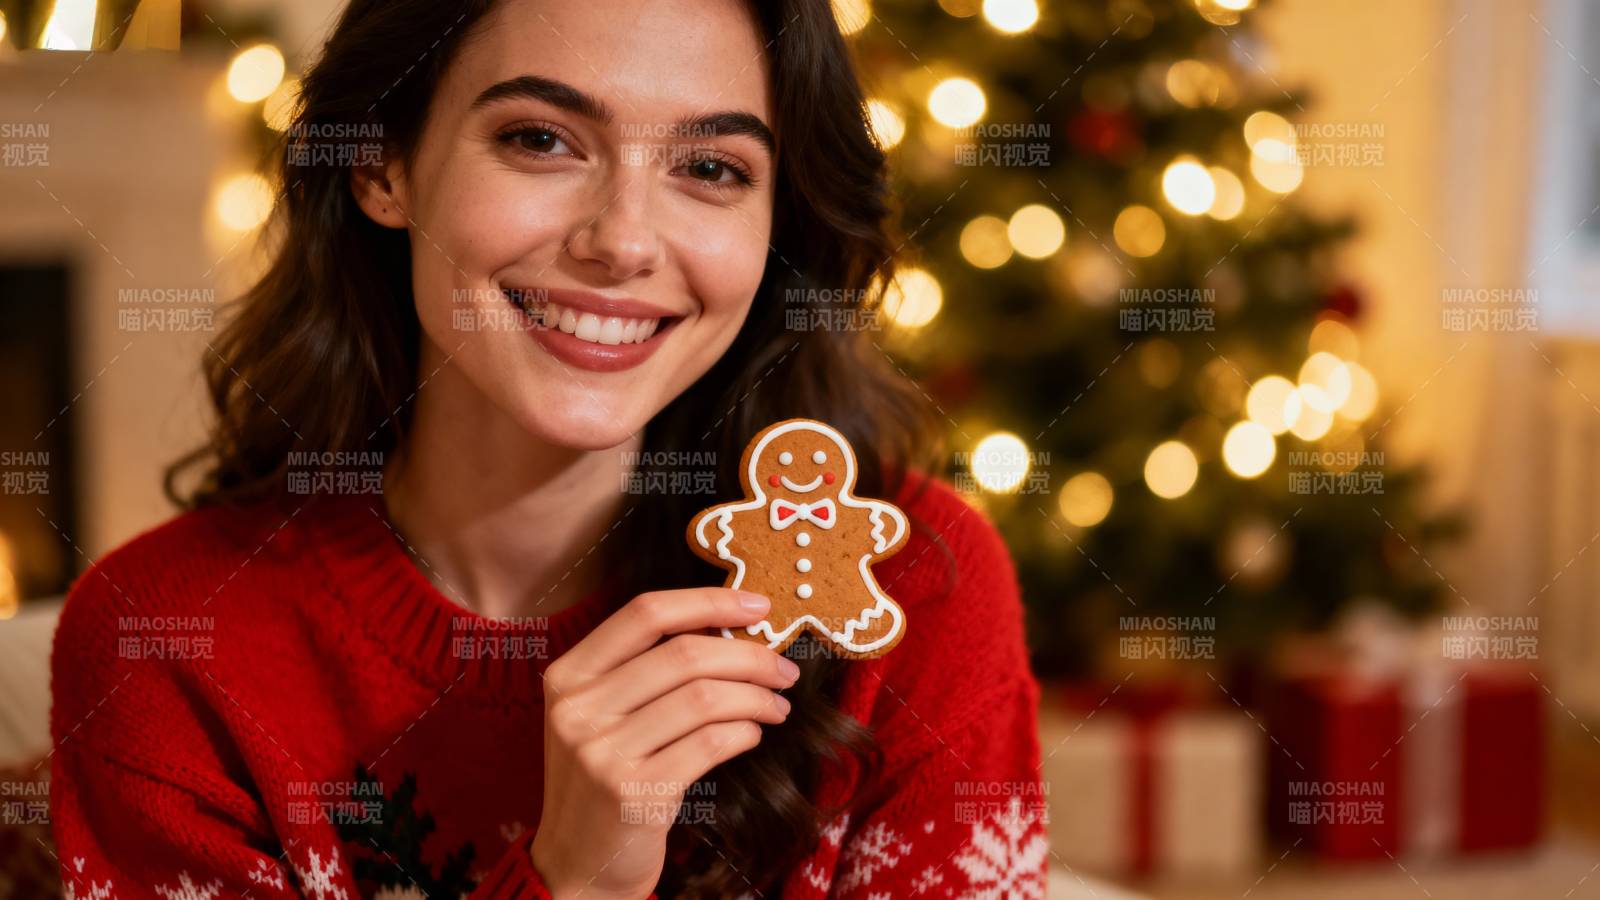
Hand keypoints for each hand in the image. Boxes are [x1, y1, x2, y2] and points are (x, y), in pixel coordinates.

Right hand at [529, 588, 797, 898]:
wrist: (577, 866)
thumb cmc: (604, 779)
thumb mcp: (600, 717)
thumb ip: (644, 671)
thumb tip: (730, 627)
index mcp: (568, 676)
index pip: (645, 613)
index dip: (708, 601)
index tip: (758, 605)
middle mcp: (578, 709)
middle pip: (684, 654)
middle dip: (749, 655)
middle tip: (784, 669)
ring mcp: (601, 752)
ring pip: (704, 697)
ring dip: (755, 696)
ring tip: (776, 705)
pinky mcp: (634, 792)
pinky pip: (710, 743)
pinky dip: (744, 732)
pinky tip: (753, 735)